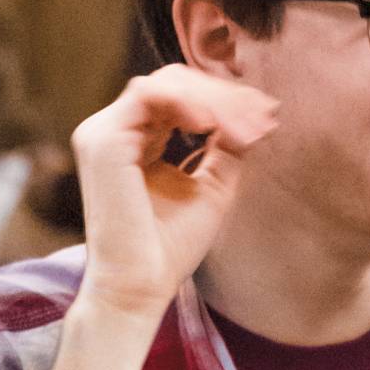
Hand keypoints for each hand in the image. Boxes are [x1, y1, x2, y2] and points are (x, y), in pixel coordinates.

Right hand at [69, 65, 277, 316]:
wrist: (141, 285)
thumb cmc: (172, 247)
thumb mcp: (212, 186)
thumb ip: (227, 147)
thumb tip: (259, 113)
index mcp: (138, 142)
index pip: (181, 99)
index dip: (225, 100)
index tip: (266, 115)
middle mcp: (117, 132)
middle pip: (175, 84)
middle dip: (224, 95)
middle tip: (262, 114)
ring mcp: (104, 133)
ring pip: (165, 84)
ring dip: (211, 98)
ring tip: (242, 125)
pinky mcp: (103, 140)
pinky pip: (148, 95)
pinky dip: (187, 102)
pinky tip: (212, 124)